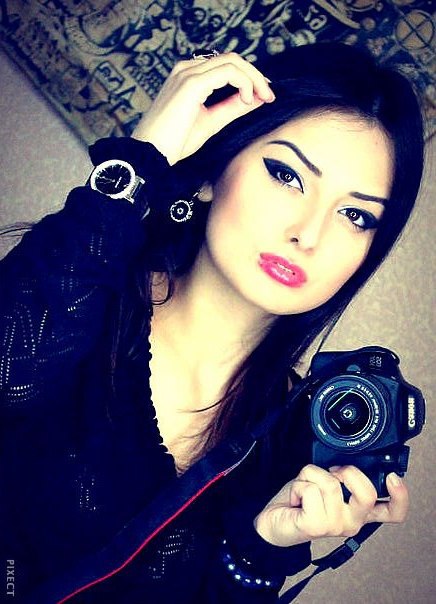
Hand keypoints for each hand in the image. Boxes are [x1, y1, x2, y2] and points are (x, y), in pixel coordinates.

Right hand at [131, 53, 274, 164]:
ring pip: (233, 62)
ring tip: (263, 97)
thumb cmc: (173, 142)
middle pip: (232, 59)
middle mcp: (186, 69)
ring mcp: (188, 73)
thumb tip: (257, 99)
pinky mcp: (192, 83)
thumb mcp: (211, 121)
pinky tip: (248, 99)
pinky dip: (244, 83)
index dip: (249, 77)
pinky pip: (228, 72)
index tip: (264, 96)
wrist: (151, 154)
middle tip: (270, 95)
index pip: (226, 66)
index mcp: (188, 76)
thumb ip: (232, 107)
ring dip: (254, 78)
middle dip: (256, 76)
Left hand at [254, 464, 408, 546]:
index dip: (400, 496)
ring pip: (330, 483)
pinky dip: (298, 484)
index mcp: (358, 511)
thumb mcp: (326, 484)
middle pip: (366, 493)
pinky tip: (296, 498)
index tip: (393, 478)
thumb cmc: (300, 501)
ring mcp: (335, 526)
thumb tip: (344, 461)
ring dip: (310, 476)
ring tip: (304, 488)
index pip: (392, 512)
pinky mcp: (317, 526)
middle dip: (348, 471)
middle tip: (332, 472)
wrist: (272, 521)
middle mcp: (351, 521)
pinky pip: (311, 488)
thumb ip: (342, 478)